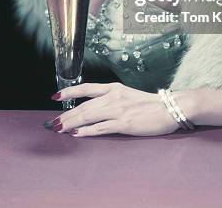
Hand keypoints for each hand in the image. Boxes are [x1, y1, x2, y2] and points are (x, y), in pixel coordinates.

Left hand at [47, 82, 180, 136]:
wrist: (170, 108)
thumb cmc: (151, 104)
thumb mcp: (128, 95)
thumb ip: (112, 99)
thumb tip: (94, 108)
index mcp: (114, 88)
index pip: (86, 88)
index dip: (69, 91)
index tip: (55, 96)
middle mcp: (114, 97)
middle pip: (84, 105)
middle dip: (66, 114)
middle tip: (52, 122)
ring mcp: (118, 110)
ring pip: (88, 116)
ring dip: (71, 122)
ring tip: (59, 128)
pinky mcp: (124, 123)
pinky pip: (101, 128)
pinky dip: (86, 131)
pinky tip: (76, 134)